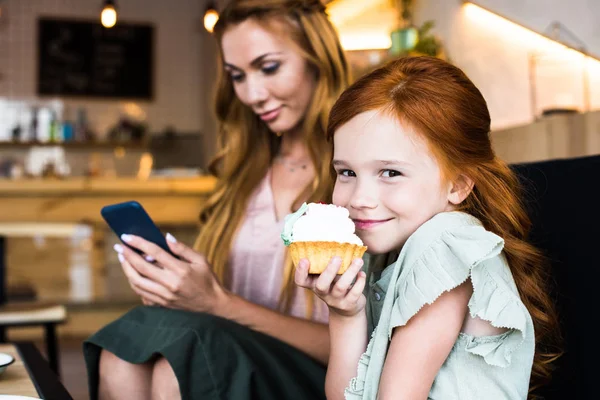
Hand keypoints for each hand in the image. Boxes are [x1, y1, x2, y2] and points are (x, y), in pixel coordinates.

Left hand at [114, 233, 228, 313]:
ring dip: (127, 269)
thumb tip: (166, 237)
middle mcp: (170, 284)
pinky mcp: (162, 304)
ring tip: (123, 258)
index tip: (127, 236)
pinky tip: (132, 273)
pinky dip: (134, 282)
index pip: (155, 252)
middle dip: (127, 255)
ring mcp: (164, 296)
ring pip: (137, 282)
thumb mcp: (201, 260)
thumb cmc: (207, 279)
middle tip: (119, 246)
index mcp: (181, 270)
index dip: (139, 243)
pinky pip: (141, 293)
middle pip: (141, 267)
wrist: (212, 305)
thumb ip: (182, 248)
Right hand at [295, 256, 365, 317]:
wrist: (346, 310)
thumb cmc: (334, 285)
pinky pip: (354, 293)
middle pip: (321, 285)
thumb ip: (326, 264)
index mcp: (313, 284)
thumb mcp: (327, 277)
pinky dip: (360, 281)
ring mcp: (335, 300)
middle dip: (329, 271)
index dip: (300, 272)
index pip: (301, 281)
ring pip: (341, 287)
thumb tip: (334, 239)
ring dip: (350, 272)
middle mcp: (322, 293)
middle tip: (337, 257)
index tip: (304, 259)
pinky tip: (362, 273)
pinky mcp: (348, 304)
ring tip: (358, 260)